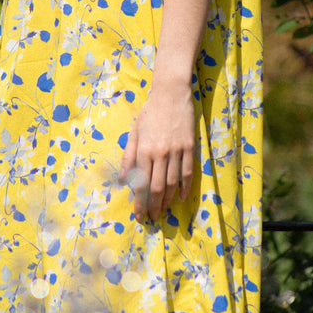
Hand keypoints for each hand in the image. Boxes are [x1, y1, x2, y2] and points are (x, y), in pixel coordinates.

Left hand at [119, 79, 194, 221]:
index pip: (141, 184)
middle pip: (157, 188)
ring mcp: (176, 151)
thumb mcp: (134, 132)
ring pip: (173, 183)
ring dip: (168, 201)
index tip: (138, 216)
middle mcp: (159, 153)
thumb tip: (123, 179)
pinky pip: (188, 172)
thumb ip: (129, 157)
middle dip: (153, 206)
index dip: (139, 203)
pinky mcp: (189, 147)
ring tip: (164, 211)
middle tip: (152, 218)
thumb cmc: (149, 112)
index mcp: (143, 150)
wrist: (171, 94)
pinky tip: (182, 197)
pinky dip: (185, 187)